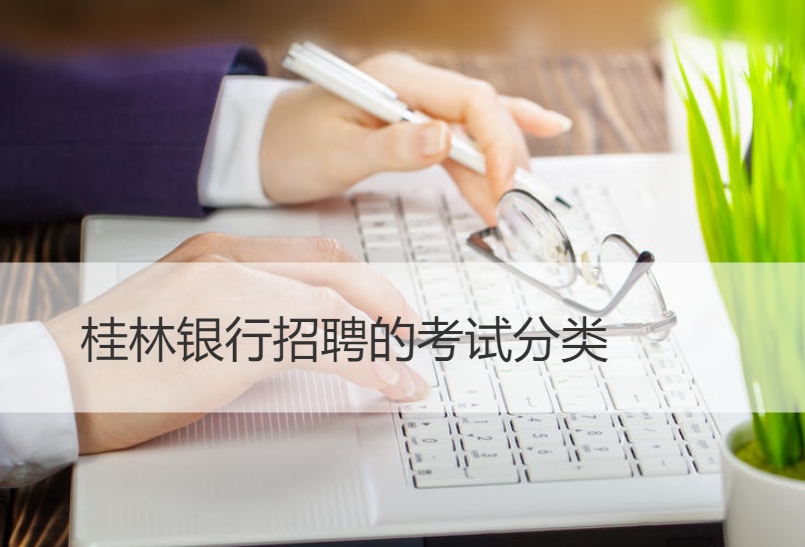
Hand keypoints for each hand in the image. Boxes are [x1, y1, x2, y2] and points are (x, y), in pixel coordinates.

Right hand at [44, 233, 428, 454]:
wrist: (52, 380)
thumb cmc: (102, 360)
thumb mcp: (172, 315)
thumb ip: (225, 311)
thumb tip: (275, 339)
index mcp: (214, 250)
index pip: (309, 251)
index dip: (356, 278)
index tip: (380, 305)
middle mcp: (228, 261)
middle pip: (334, 267)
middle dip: (383, 300)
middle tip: (408, 331)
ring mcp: (233, 295)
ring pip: (335, 305)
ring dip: (382, 342)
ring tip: (406, 371)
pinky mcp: (236, 339)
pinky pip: (324, 345)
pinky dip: (368, 366)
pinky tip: (388, 384)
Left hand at [260, 51, 571, 223]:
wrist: (260, 147)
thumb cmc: (289, 147)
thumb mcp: (337, 153)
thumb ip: (392, 147)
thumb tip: (443, 139)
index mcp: (394, 80)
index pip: (468, 101)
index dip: (496, 142)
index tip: (505, 187)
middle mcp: (411, 83)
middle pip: (482, 113)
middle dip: (507, 160)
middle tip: (519, 209)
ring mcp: (415, 101)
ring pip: (476, 129)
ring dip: (500, 167)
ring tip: (519, 207)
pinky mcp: (414, 123)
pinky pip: (464, 133)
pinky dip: (495, 146)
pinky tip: (543, 131)